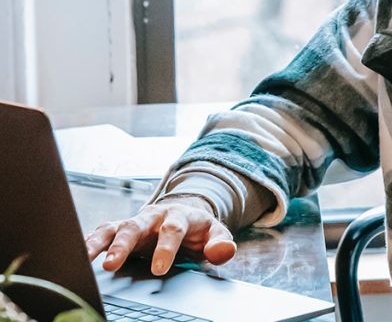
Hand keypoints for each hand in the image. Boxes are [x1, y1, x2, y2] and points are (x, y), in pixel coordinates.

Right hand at [84, 197, 235, 275]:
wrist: (184, 215)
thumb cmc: (197, 230)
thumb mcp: (214, 233)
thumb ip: (220, 242)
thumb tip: (224, 252)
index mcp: (178, 216)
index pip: (172, 230)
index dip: (166, 248)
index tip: (159, 269)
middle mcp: (153, 217)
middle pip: (136, 226)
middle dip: (123, 244)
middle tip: (111, 265)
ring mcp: (134, 222)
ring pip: (113, 228)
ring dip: (98, 243)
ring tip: (85, 259)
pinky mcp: (119, 230)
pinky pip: (101, 233)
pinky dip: (87, 242)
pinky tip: (76, 254)